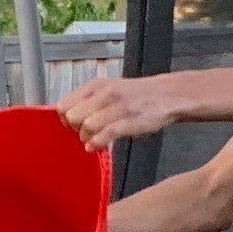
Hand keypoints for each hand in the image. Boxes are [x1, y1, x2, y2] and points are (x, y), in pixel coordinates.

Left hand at [58, 76, 181, 150]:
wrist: (167, 95)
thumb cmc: (137, 95)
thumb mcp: (109, 90)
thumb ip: (89, 101)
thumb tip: (68, 117)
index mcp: (96, 85)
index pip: (64, 104)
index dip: (65, 119)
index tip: (73, 125)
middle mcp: (104, 94)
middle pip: (72, 117)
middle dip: (75, 129)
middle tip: (84, 133)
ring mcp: (117, 107)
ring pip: (87, 126)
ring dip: (86, 138)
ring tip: (93, 140)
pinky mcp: (128, 121)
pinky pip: (105, 134)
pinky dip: (96, 143)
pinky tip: (96, 146)